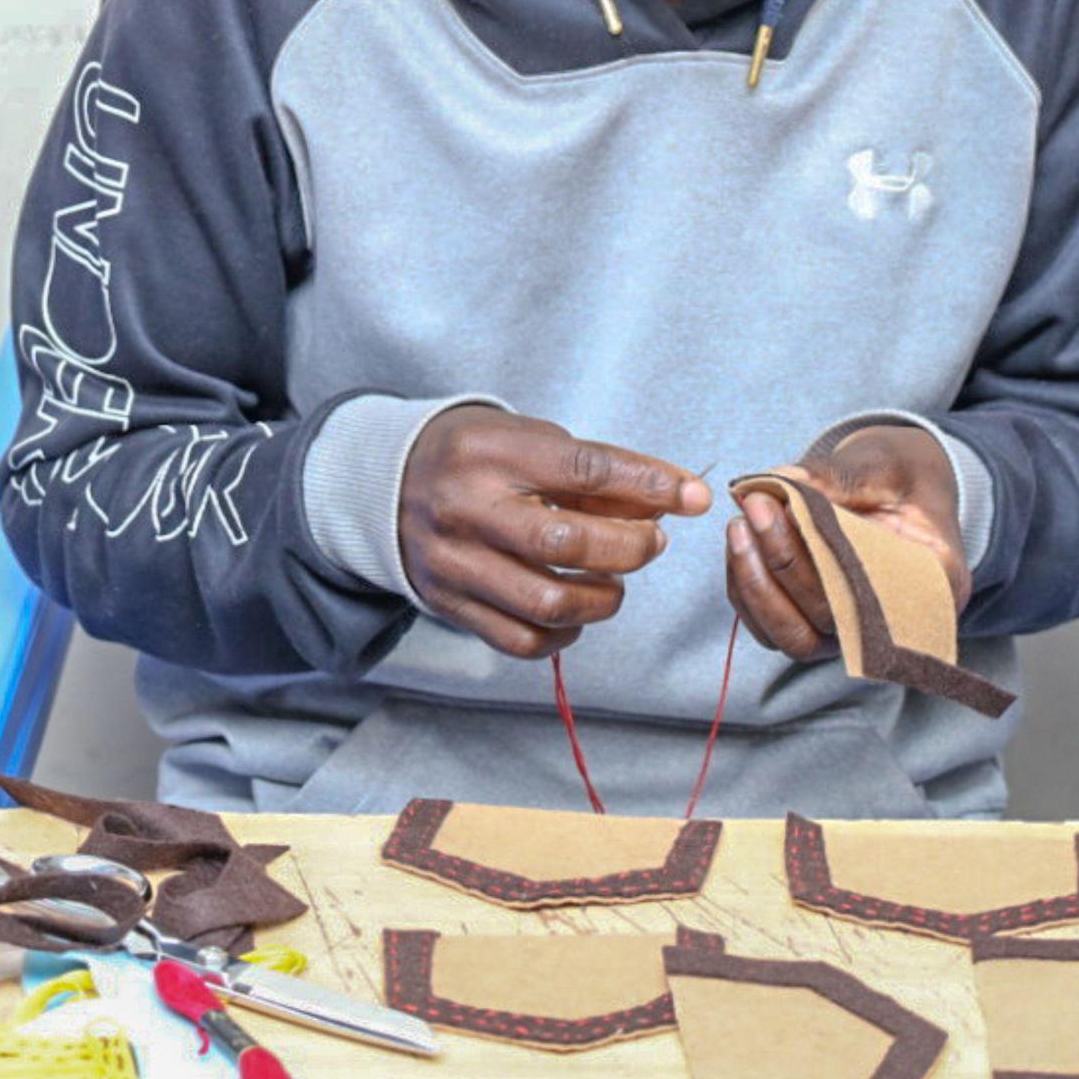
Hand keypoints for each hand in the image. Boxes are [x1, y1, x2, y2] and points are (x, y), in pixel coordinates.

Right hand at [399, 407, 710, 658]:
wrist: (385, 482)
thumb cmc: (475, 455)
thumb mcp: (530, 439)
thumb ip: (595, 474)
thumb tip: (668, 501)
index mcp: (491, 452)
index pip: (586, 470)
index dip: (650, 484)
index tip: (693, 495)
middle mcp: (467, 508)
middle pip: (568, 544)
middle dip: (631, 547)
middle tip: (654, 540)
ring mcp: (454, 563)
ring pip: (549, 603)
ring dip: (604, 598)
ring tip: (615, 579)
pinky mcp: (448, 604)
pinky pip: (521, 639)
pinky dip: (565, 633)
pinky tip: (578, 611)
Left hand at [726, 424, 968, 661]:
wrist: (897, 491)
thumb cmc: (900, 478)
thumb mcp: (884, 464)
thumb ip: (839, 476)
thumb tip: (784, 480)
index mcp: (935, 585)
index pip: (875, 597)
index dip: (826, 562)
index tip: (787, 510)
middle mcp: (896, 624)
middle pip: (828, 618)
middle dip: (783, 562)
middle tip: (756, 507)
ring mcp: (852, 632)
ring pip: (793, 636)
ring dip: (757, 584)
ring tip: (740, 525)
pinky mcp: (816, 626)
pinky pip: (772, 627)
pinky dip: (747, 589)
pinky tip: (741, 541)